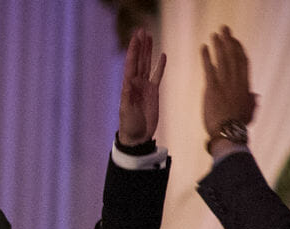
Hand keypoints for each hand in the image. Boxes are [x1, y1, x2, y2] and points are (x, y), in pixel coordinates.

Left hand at [117, 28, 165, 145]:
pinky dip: (160, 66)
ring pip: (147, 64)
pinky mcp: (153, 92)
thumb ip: (127, 97)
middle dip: (140, 46)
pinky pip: (157, 76)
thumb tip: (127, 82)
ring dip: (148, 51)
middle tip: (142, 30)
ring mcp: (145, 87)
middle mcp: (136, 83)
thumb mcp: (126, 111)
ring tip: (149, 37)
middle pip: (139, 60)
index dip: (133, 51)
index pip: (131, 64)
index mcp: (128, 86)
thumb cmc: (129, 126)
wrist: (137, 137)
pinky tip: (162, 55)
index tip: (135, 38)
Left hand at [200, 26, 256, 137]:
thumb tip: (256, 96)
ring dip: (218, 45)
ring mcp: (225, 85)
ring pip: (223, 59)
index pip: (243, 62)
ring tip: (214, 34)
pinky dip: (206, 57)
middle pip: (233, 56)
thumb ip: (252, 102)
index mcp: (245, 86)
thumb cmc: (237, 127)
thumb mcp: (249, 113)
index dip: (239, 49)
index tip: (234, 40)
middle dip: (229, 41)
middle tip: (224, 29)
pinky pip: (209, 69)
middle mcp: (236, 82)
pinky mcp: (212, 89)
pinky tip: (203, 47)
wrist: (228, 134)